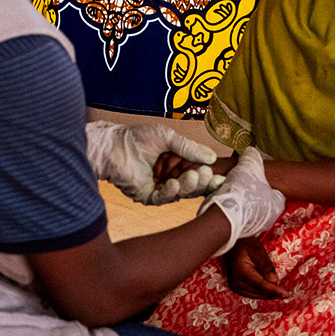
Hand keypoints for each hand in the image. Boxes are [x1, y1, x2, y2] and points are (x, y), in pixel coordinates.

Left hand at [86, 121, 218, 204]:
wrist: (113, 144)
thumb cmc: (136, 137)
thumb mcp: (168, 138)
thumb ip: (188, 148)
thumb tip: (212, 157)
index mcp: (178, 165)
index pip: (198, 173)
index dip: (210, 176)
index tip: (222, 176)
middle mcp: (172, 178)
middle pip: (192, 185)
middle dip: (201, 181)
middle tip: (206, 173)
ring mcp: (160, 189)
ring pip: (181, 193)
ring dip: (188, 185)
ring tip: (193, 176)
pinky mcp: (147, 196)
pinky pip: (163, 198)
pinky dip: (170, 191)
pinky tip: (174, 183)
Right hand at [200, 147, 284, 255]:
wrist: (223, 217)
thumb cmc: (242, 193)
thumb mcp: (249, 166)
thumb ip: (252, 157)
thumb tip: (251, 152)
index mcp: (277, 204)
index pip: (276, 192)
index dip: (265, 182)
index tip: (255, 176)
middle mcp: (268, 219)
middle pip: (260, 200)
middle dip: (250, 191)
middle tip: (239, 182)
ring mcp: (253, 228)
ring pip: (247, 209)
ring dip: (238, 200)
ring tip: (227, 190)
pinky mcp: (238, 232)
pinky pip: (235, 217)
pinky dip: (229, 210)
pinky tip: (222, 201)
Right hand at [224, 237, 287, 298]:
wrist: (233, 246)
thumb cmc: (246, 245)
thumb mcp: (258, 251)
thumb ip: (266, 266)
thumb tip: (275, 281)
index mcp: (240, 272)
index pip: (261, 285)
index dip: (274, 290)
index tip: (286, 294)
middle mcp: (236, 283)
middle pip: (261, 292)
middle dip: (272, 286)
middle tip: (273, 271)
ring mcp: (236, 287)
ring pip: (259, 294)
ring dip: (268, 287)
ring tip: (264, 270)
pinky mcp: (238, 289)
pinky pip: (256, 294)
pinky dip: (263, 289)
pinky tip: (262, 276)